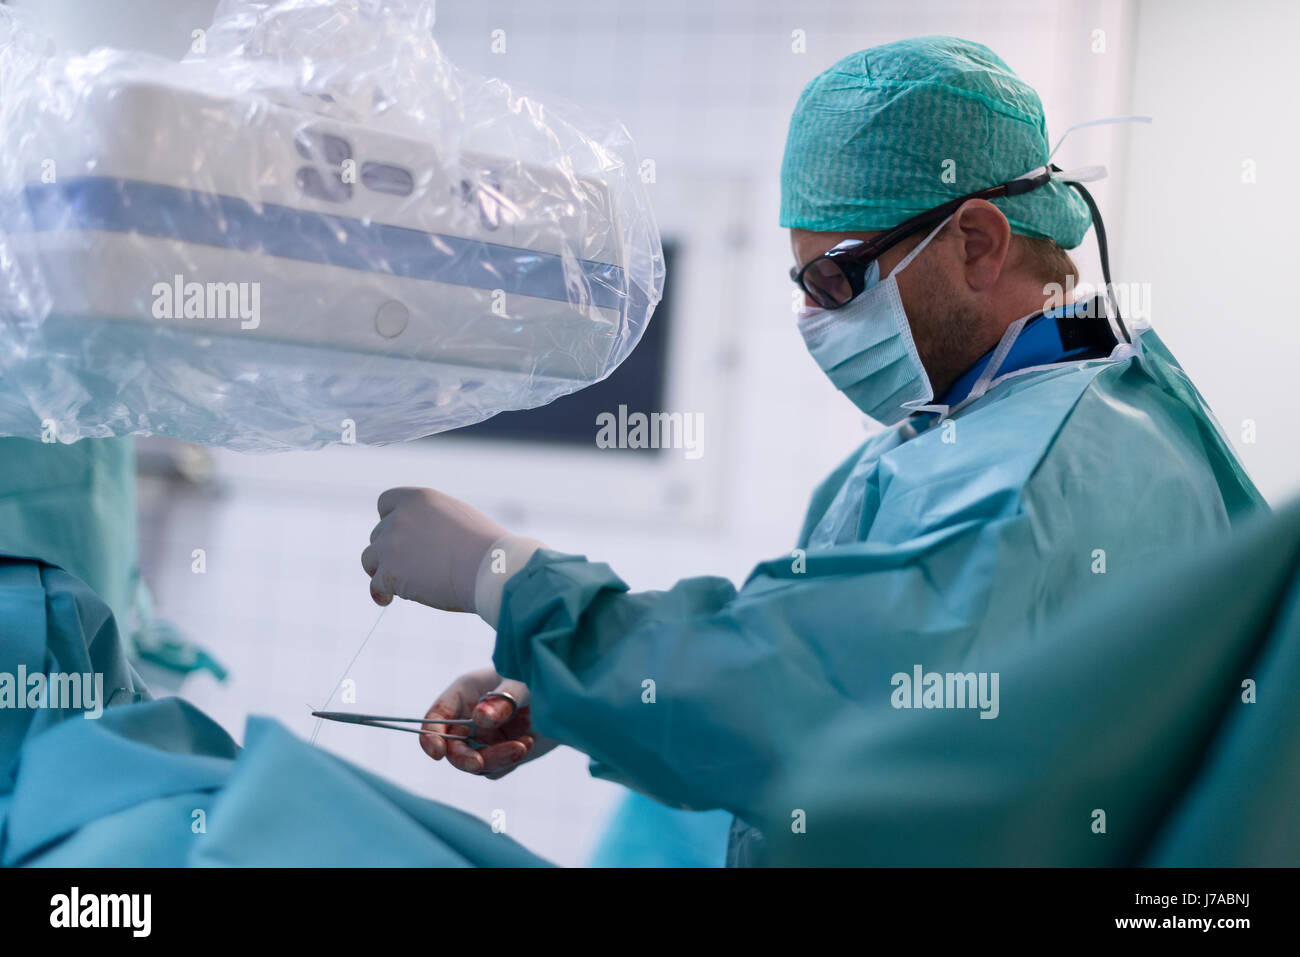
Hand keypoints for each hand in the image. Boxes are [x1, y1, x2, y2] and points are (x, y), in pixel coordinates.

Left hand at [361, 487, 506, 610]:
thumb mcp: (459, 519)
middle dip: (388, 550)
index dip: (389, 519)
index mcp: (419, 499)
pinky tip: (387, 600)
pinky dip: (380, 593)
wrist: (491, 569)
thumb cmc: (487, 549)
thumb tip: (423, 540)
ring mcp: (391, 545)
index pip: (386, 502)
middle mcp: (400, 518)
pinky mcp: (390, 572)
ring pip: (369, 559)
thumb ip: (434, 522)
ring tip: (394, 585)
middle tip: (407, 568)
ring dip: (379, 570)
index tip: (396, 535)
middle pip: (378, 534)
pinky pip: (375, 585)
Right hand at [419, 667, 559, 775]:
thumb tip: (480, 719)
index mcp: (464, 694)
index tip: (437, 751)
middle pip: (451, 748)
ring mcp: (484, 739)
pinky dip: (508, 761)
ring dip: (494, 760)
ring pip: (473, 763)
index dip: (431, 736)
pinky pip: (494, 769)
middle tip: (478, 763)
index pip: (436, 718)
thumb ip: (502, 699)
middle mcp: (469, 718)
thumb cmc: (539, 677)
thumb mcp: (521, 682)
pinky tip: (528, 743)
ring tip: (522, 746)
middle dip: (463, 758)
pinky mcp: (500, 754)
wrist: (568, 698)